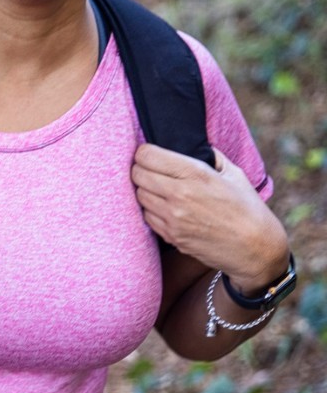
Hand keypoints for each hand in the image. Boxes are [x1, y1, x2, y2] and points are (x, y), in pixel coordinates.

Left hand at [132, 144, 287, 288]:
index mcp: (195, 174)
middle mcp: (179, 195)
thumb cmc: (247, 208)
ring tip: (161, 190)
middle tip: (152, 171)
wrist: (255, 248)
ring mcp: (172, 217)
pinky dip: (152, 210)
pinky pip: (147, 216)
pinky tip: (166, 208)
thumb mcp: (233, 174)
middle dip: (142, 169)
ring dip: (146, 190)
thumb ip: (210, 156)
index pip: (146, 156)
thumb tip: (194, 144)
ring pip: (139, 195)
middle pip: (137, 174)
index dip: (146, 153)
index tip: (151, 154)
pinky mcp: (170, 235)